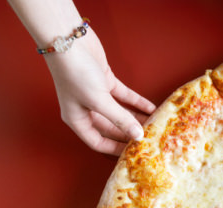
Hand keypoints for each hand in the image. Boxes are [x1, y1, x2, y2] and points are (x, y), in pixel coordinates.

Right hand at [44, 32, 155, 154]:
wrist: (68, 39)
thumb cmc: (75, 73)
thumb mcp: (99, 101)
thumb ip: (119, 119)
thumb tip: (138, 136)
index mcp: (77, 119)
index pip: (98, 142)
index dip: (115, 149)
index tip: (133, 153)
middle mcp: (86, 109)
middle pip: (112, 128)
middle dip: (129, 133)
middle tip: (148, 139)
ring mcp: (96, 95)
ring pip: (120, 112)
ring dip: (136, 118)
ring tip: (154, 125)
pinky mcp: (105, 81)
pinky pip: (124, 97)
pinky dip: (137, 102)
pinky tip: (151, 108)